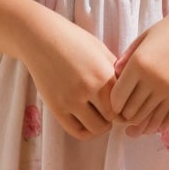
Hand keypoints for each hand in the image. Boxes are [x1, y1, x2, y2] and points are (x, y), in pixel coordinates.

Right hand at [23, 14, 117, 140]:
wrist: (40, 38)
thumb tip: (127, 89)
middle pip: (111, 118)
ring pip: (95, 128)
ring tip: (99, 115)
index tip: (122, 105)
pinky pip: (76, 131)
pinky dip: (85, 131)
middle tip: (111, 111)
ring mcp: (71, 100)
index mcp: (103, 73)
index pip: (123, 103)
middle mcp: (89, 89)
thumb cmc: (72, 39)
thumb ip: (115, 70)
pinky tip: (86, 120)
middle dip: (113, 117)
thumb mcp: (100, 49)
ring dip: (100, 125)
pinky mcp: (56, 108)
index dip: (124, 107)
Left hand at [110, 10, 168, 137]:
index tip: (114, 107)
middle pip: (132, 111)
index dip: (113, 106)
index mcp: (138, 63)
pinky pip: (168, 118)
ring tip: (135, 128)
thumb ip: (126, 59)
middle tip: (123, 119)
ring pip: (149, 118)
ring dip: (141, 125)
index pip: (118, 97)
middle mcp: (153, 79)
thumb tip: (113, 78)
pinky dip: (158, 125)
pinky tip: (153, 126)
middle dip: (125, 117)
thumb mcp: (143, 40)